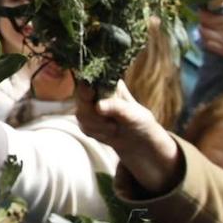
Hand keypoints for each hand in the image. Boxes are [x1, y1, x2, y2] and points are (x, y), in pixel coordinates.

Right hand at [73, 79, 181, 194]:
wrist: (141, 144)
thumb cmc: (141, 123)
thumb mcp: (133, 113)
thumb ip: (116, 107)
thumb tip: (98, 106)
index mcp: (110, 83)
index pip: (91, 78)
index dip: (86, 87)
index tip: (91, 94)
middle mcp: (98, 92)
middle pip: (81, 97)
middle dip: (93, 114)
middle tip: (111, 123)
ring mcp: (91, 107)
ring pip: (81, 114)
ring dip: (98, 126)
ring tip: (114, 129)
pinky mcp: (88, 121)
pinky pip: (83, 127)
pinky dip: (97, 133)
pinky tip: (109, 134)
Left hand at [199, 2, 222, 63]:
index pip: (206, 16)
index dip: (202, 13)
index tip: (203, 10)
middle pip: (203, 25)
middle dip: (202, 21)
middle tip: (205, 19)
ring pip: (204, 36)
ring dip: (203, 31)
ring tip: (207, 27)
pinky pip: (208, 45)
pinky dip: (206, 40)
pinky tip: (210, 37)